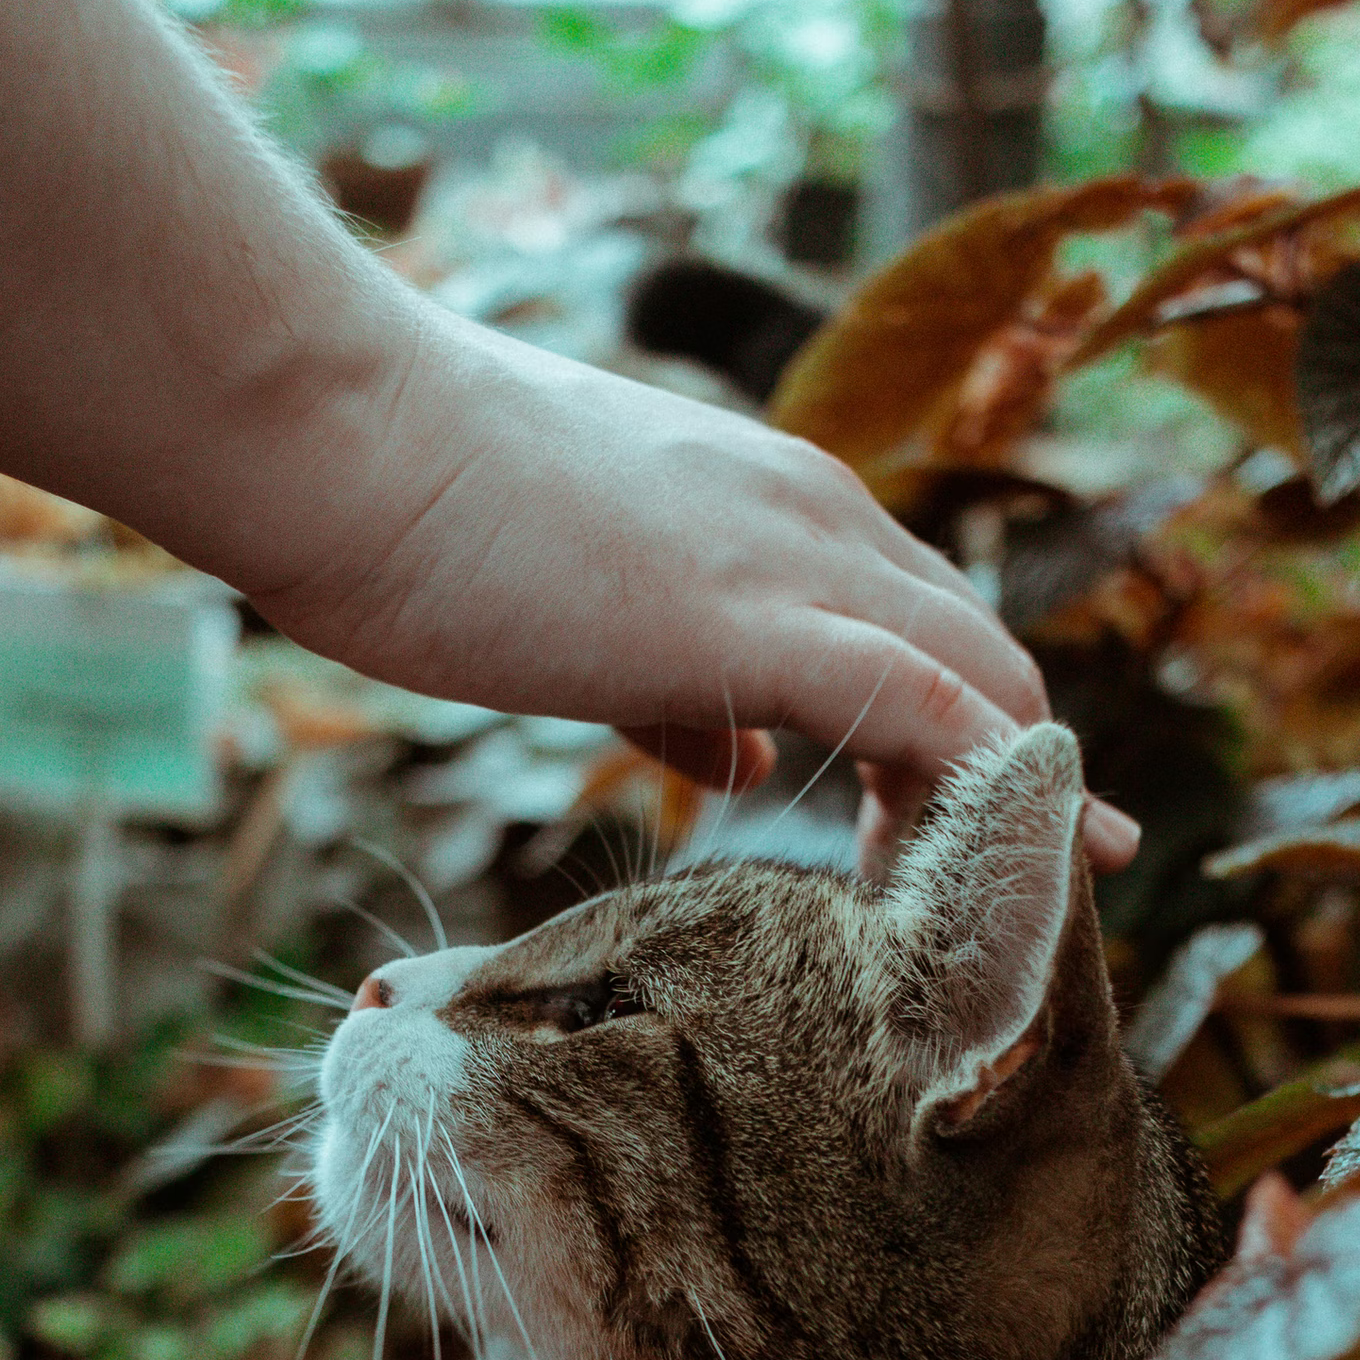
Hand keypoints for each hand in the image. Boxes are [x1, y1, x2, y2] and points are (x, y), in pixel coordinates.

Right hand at [250, 312, 1140, 873]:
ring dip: (1009, 807)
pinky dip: (977, 795)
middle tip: (1012, 902)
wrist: (341, 439)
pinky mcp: (753, 622)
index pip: (927, 631)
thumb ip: (679, 693)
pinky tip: (983, 875)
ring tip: (1005, 921)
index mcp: (780, 513)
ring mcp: (797, 562)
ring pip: (983, 684)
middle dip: (1018, 786)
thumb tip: (742, 766)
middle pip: (987, 662)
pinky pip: (928, 709)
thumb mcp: (584, 620)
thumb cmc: (427, 528)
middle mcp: (819, 520)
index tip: (968, 847)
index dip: (966, 745)